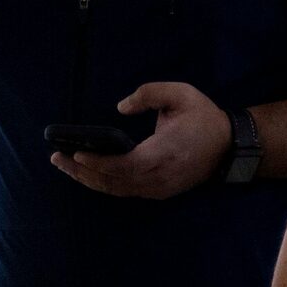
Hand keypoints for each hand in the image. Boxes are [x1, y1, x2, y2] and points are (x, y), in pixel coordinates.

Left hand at [53, 82, 231, 198]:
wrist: (229, 146)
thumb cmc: (203, 117)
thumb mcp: (182, 94)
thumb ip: (150, 94)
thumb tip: (121, 107)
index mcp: (166, 151)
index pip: (127, 165)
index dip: (99, 162)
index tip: (76, 152)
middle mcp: (160, 175)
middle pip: (113, 181)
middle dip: (82, 171)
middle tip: (57, 158)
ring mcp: (159, 188)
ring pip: (116, 189)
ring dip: (88, 179)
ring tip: (65, 166)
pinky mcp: (159, 192)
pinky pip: (125, 191)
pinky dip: (103, 183)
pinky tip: (88, 173)